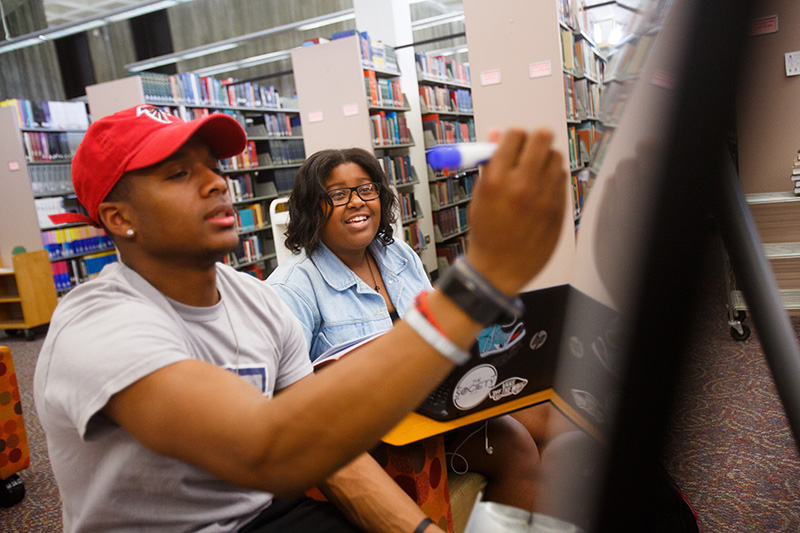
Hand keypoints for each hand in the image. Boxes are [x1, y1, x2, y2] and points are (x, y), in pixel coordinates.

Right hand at [465, 128, 566, 294]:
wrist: (497, 269)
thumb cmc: (486, 232)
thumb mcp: (480, 195)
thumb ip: (489, 163)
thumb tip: (497, 133)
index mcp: (496, 179)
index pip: (515, 134)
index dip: (513, 137)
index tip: (511, 145)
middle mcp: (522, 185)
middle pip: (542, 138)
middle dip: (534, 141)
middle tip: (528, 151)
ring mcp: (543, 197)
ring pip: (556, 157)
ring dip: (545, 160)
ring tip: (533, 175)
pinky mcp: (558, 209)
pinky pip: (562, 179)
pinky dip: (552, 179)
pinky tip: (541, 192)